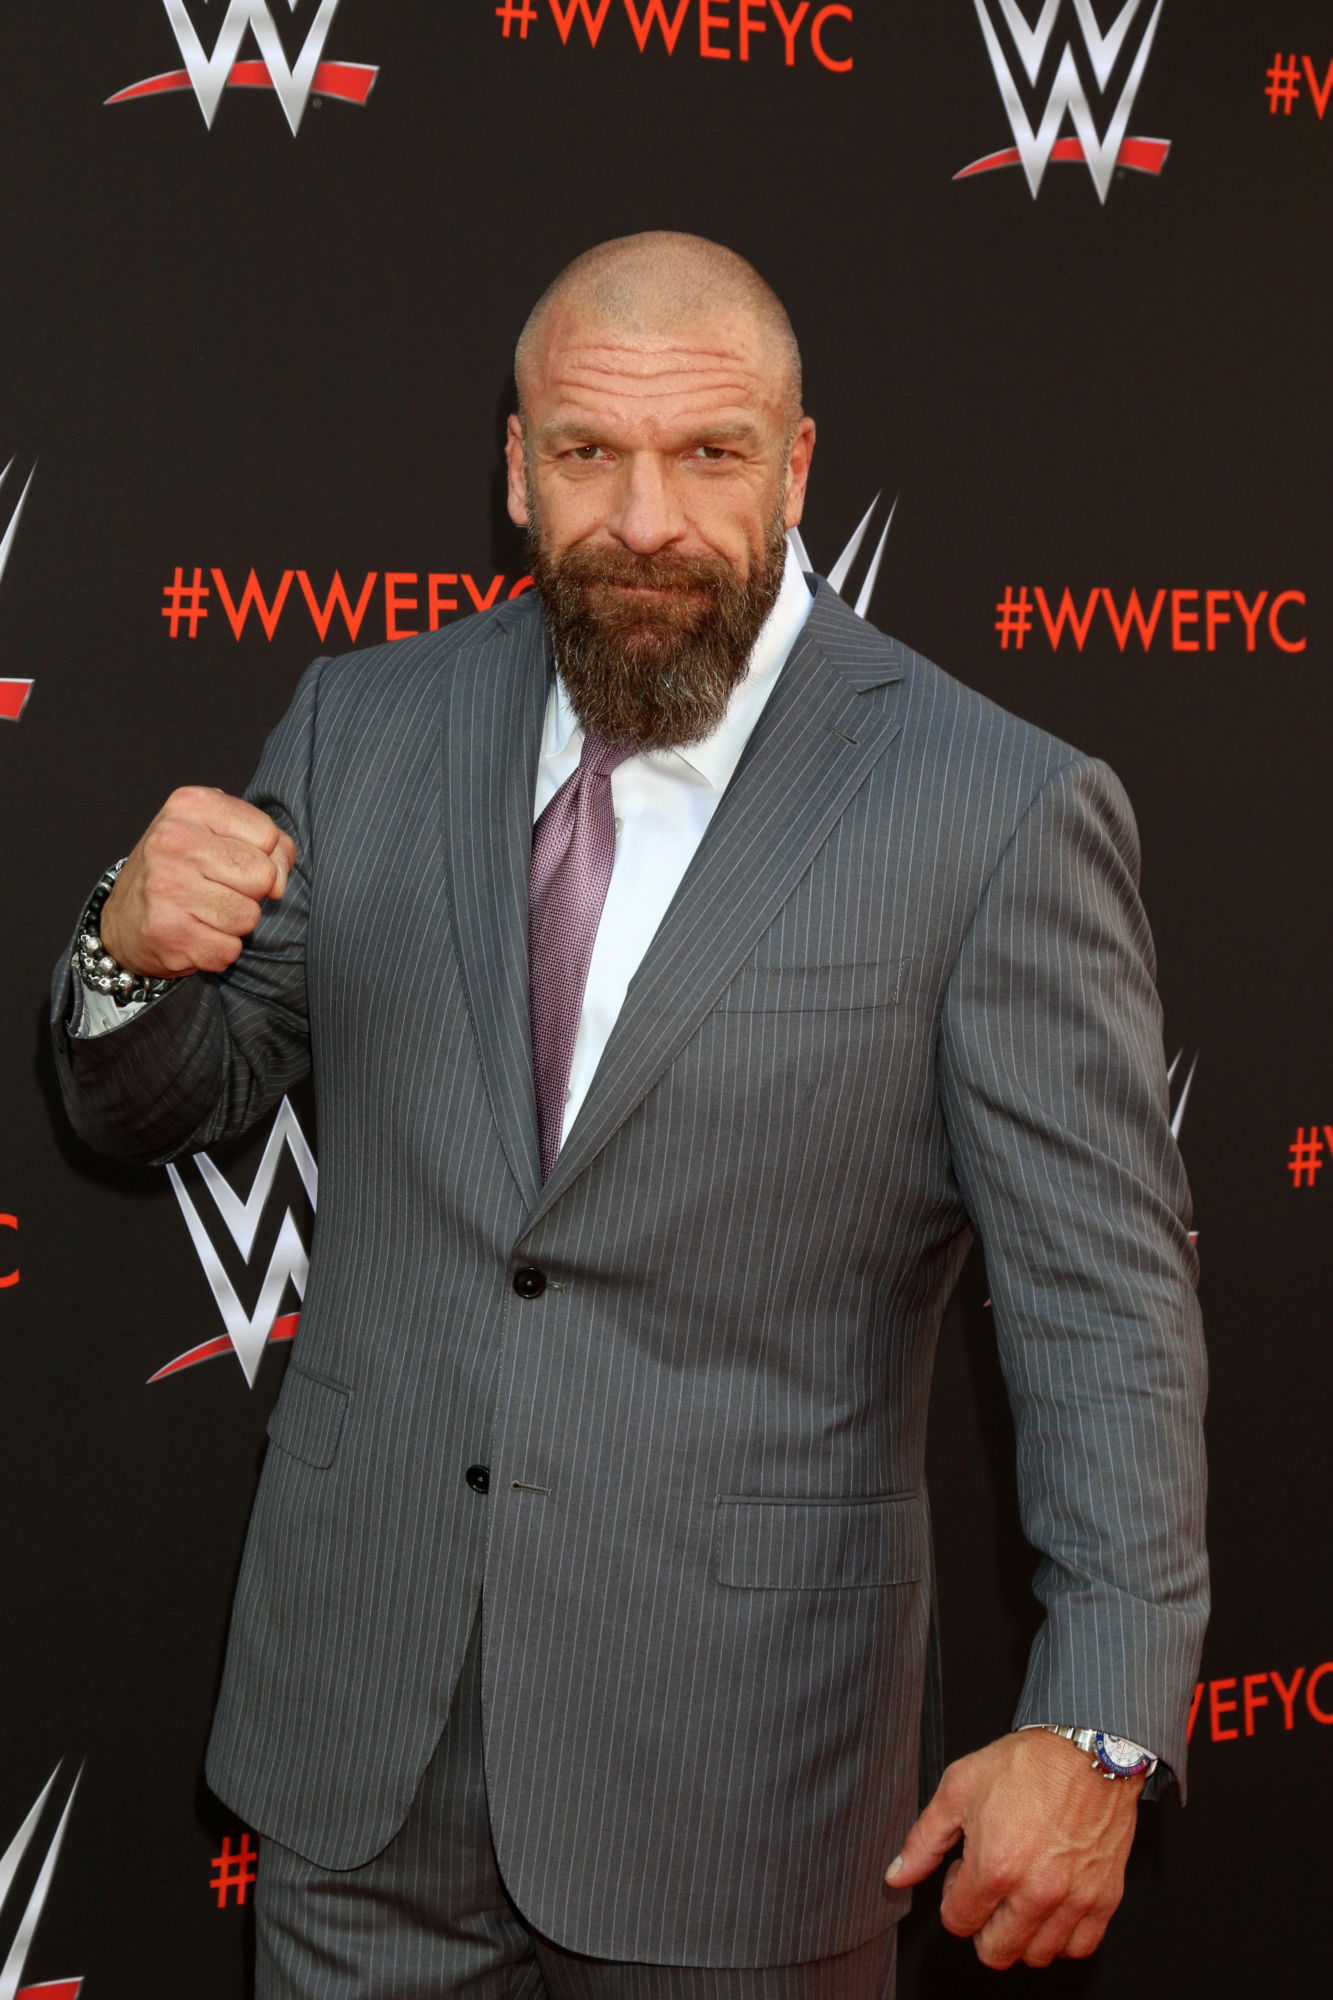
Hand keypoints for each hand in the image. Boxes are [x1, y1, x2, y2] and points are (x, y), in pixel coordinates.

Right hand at [99, 786, 296, 978]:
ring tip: (203, 911)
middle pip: (262, 876)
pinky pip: (229, 950)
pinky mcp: (166, 932)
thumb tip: (279, 880)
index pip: (268, 835)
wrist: (124, 917)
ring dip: (235, 923)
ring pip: (248, 916)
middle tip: (216, 889)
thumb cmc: (184, 870)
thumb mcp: (220, 834)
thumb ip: (269, 843)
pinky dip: (219, 949)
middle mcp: (172, 840)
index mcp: (189, 805)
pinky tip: (194, 934)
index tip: (232, 861)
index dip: (264, 856)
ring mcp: (166, 886)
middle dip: (251, 892)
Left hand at [886, 1730, 1142, 1968]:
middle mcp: (1035, 1892)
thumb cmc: (1027, 1764)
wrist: (1086, 1748)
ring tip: (1018, 1895)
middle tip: (987, 1891)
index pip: (958, 1923)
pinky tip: (1051, 1908)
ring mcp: (1073, 1899)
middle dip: (981, 1927)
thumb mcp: (958, 1789)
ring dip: (1021, 1935)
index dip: (953, 1899)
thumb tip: (897, 1876)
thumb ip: (923, 1841)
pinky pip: (1080, 1948)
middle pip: (996, 1953)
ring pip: (1037, 1956)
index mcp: (994, 1867)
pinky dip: (1063, 1937)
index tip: (962, 1875)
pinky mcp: (1104, 1899)